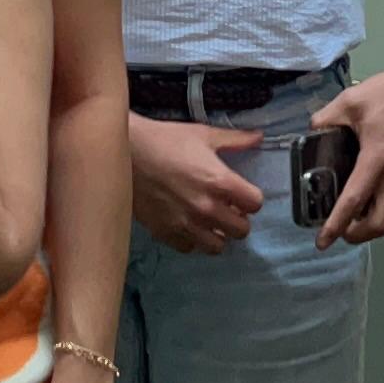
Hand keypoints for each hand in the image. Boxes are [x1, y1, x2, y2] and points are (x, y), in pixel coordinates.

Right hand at [128, 117, 263, 254]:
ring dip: (217, 233)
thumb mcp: (203, 135)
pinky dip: (191, 239)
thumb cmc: (165, 139)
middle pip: (242, 230)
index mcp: (221, 182)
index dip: (250, 198)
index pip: (255, 204)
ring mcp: (186, 224)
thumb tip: (259, 137)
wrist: (124, 152)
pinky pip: (189, 248)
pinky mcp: (165, 233)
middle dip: (238, 218)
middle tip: (226, 208)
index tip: (241, 194)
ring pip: (217, 246)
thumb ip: (235, 140)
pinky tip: (186, 223)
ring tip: (208, 220)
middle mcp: (207, 209)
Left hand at [310, 40, 383, 247]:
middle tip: (343, 230)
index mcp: (377, 158)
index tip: (323, 241)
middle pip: (380, 225)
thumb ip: (326, 117)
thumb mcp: (351, 100)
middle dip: (357, 235)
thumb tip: (313, 129)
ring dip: (377, 226)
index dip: (335, 226)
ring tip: (361, 217)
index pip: (353, 202)